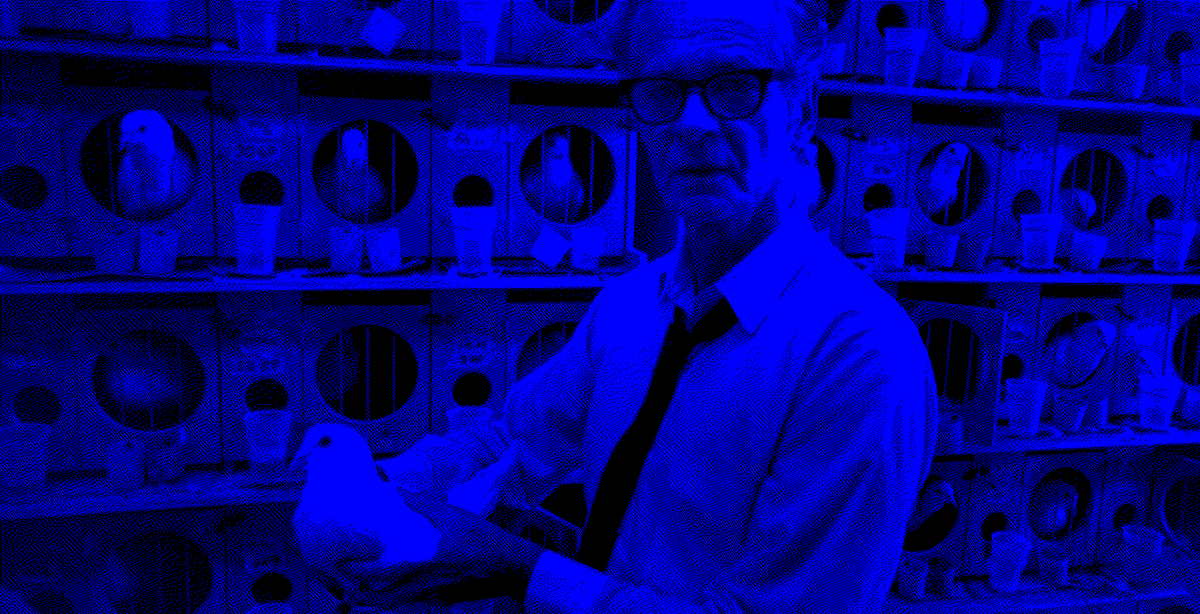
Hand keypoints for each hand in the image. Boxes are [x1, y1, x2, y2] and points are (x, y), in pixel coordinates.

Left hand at [335, 489, 544, 608]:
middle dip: (358, 592)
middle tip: (342, 581)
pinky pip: (409, 602)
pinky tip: (392, 588)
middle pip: (381, 598)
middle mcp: (423, 583)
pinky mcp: (440, 599)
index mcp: (423, 561)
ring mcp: (431, 595)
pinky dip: (394, 598)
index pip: (380, 572)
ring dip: (372, 599)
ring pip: (393, 604)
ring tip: (358, 590)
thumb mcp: (454, 515)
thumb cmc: (484, 540)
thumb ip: (424, 504)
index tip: (341, 562)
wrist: (512, 566)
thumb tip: (397, 492)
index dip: (357, 571)